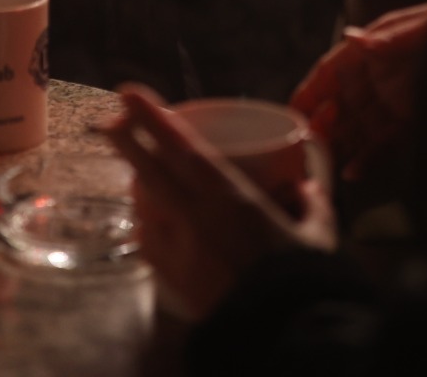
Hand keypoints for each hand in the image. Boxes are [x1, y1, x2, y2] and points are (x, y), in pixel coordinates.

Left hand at [103, 85, 335, 319]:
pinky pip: (150, 243)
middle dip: (127, 140)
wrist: (281, 333)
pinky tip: (147, 219)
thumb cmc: (301, 280)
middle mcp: (198, 218)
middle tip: (108, 119)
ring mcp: (180, 250)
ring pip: (146, 206)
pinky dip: (147, 225)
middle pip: (151, 169)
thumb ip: (311, 204)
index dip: (154, 118)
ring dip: (137, 183)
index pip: (184, 148)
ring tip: (134, 169)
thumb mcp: (317, 235)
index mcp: (232, 198)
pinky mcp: (173, 280)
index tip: (128, 93)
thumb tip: (307, 186)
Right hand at [291, 1, 426, 181]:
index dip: (310, 90)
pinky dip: (366, 158)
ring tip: (321, 164)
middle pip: (338, 104)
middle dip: (318, 124)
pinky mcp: (410, 121)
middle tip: (302, 145)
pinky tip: (352, 173)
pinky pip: (382, 143)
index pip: (331, 71)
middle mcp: (376, 78)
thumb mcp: (422, 26)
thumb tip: (353, 37)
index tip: (291, 109)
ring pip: (355, 127)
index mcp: (371, 50)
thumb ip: (388, 36)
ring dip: (338, 145)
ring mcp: (391, 101)